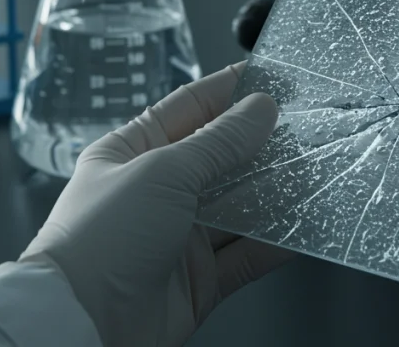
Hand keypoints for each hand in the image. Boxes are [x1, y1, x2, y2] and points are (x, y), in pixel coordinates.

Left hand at [19, 63, 292, 346]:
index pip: (188, 109)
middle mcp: (154, 192)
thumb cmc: (101, 240)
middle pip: (220, 158)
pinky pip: (246, 254)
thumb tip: (260, 109)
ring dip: (274, 192)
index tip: (270, 77)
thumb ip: (219, 142)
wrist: (82, 326)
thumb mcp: (163, 173)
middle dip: (261, 143)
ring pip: (238, 207)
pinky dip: (275, 241)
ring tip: (316, 171)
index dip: (229, 91)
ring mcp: (178, 237)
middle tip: (307, 125)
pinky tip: (304, 226)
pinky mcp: (199, 280)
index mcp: (131, 153)